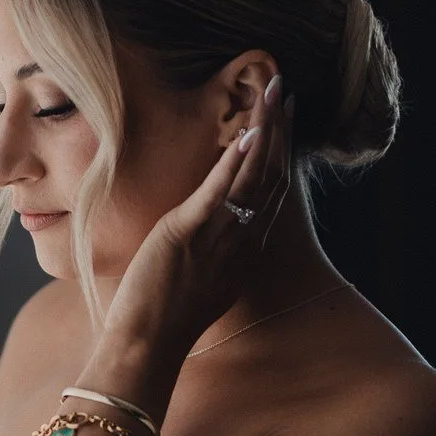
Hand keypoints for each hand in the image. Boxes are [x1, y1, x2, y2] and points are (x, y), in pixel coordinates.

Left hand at [100, 74, 294, 357]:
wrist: (148, 345)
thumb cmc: (164, 320)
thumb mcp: (199, 280)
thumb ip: (210, 252)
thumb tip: (203, 233)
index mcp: (246, 251)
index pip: (273, 192)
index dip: (282, 153)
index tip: (285, 121)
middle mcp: (242, 240)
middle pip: (273, 175)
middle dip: (282, 130)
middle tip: (286, 91)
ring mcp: (219, 236)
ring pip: (254, 174)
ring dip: (266, 128)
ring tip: (274, 91)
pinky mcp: (189, 232)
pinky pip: (220, 191)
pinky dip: (236, 161)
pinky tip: (248, 131)